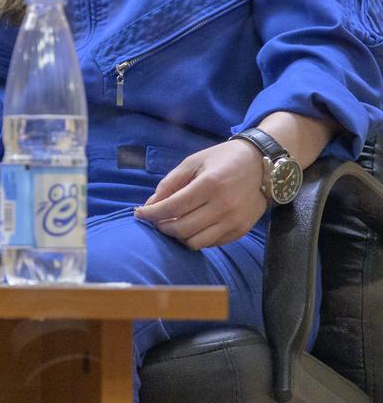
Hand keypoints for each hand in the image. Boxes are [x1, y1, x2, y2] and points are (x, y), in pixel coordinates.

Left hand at [133, 139, 267, 249]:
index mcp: (209, 185)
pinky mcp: (242, 230)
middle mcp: (223, 206)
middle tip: (156, 219)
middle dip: (162, 226)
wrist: (263, 165)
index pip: (172, 207)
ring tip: (173, 224)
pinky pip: (212, 243)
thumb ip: (170, 183)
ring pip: (196, 242)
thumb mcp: (193, 162)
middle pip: (182, 228)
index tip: (139, 214)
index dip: (151, 213)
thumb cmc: (223, 160)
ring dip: (178, 236)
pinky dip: (196, 238)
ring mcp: (234, 221)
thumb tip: (151, 205)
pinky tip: (192, 227)